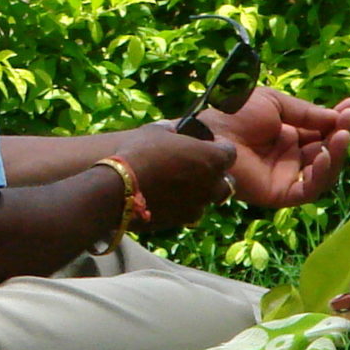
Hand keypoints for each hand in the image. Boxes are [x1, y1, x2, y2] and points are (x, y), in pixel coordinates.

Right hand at [113, 125, 236, 233]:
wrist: (120, 189)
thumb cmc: (139, 154)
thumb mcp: (153, 132)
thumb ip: (168, 130)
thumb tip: (170, 129)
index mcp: (211, 158)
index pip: (229, 152)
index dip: (220, 146)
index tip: (209, 143)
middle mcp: (211, 184)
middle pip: (226, 181)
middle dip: (216, 175)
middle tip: (199, 167)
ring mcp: (198, 205)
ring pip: (208, 199)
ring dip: (200, 192)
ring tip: (182, 185)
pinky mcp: (182, 220)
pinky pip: (190, 213)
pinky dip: (184, 206)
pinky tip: (168, 199)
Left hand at [201, 87, 349, 209]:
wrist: (210, 132)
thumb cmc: (235, 111)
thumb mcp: (275, 103)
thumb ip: (307, 113)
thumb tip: (339, 117)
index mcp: (287, 133)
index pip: (321, 130)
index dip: (338, 120)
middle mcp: (290, 156)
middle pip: (327, 151)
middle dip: (341, 134)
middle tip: (349, 119)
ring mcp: (286, 175)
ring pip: (323, 172)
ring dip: (337, 154)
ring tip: (342, 135)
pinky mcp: (280, 194)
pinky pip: (309, 189)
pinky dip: (322, 174)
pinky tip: (325, 155)